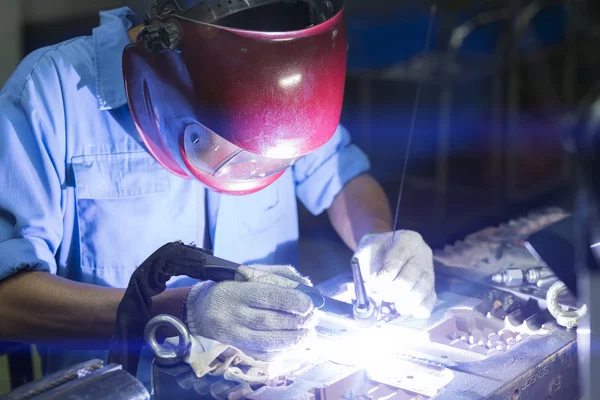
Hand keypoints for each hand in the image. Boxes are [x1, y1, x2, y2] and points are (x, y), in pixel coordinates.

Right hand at [185, 265, 315, 360]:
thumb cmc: (233, 287)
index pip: (266, 296)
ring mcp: (233, 335)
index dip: (291, 301)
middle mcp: (233, 314)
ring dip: (293, 340)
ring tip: (309, 335)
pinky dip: (282, 351)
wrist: (201, 310)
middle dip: (297, 322)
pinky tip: (294, 345)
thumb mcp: (252, 274)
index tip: (309, 304)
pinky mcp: (236, 349)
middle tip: (313, 319)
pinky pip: (262, 355)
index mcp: (236, 291)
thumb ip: (280, 276)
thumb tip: (308, 287)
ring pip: (267, 342)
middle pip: (269, 321)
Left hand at [354, 230, 435, 318]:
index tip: (376, 284)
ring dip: (409, 301)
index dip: (386, 275)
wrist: (384, 251)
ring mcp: (429, 269)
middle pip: (413, 274)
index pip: (399, 257)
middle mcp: (422, 253)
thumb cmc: (375, 252)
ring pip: (424, 287)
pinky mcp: (432, 285)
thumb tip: (373, 292)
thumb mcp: (366, 253)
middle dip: (396, 290)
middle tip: (385, 295)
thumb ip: (367, 269)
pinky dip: (422, 307)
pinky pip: (432, 297)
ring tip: (398, 306)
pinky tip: (413, 312)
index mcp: (406, 239)